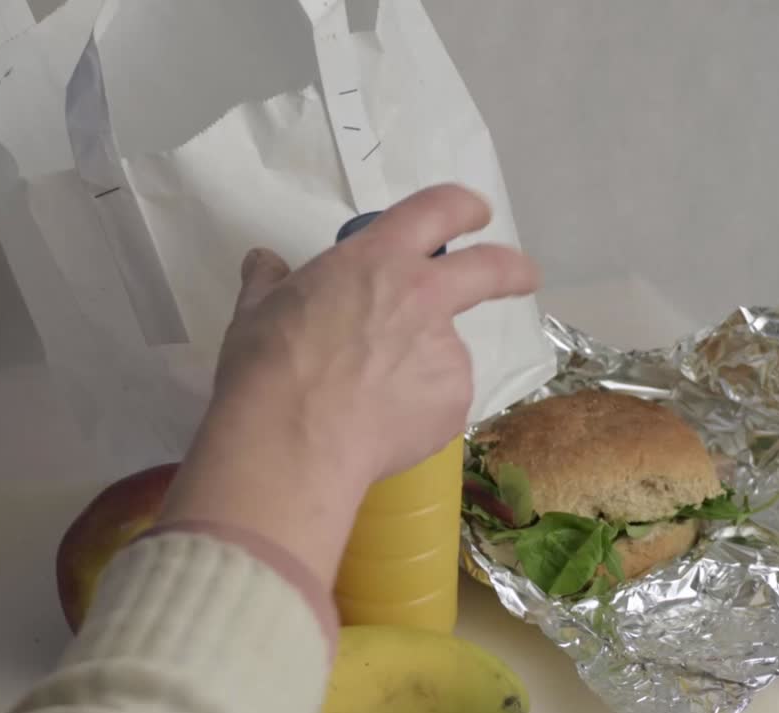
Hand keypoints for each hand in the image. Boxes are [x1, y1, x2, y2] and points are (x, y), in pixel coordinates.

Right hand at [161, 184, 539, 587]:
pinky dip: (419, 411)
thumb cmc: (267, 366)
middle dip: (514, 269)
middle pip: (491, 267)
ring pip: (448, 351)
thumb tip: (263, 261)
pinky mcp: (456, 399)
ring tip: (372, 405)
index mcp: (377, 259)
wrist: (293, 439)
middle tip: (522, 276)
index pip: (436, 210)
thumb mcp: (256, 312)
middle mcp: (424, 295)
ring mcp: (447, 349)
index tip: (475, 213)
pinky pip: (441, 400)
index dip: (461, 207)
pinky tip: (382, 430)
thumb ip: (269, 281)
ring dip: (425, 369)